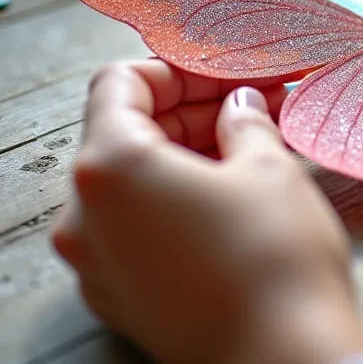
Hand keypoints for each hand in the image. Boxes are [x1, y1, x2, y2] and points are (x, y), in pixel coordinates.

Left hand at [52, 60, 362, 363]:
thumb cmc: (273, 258)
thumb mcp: (267, 166)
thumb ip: (244, 120)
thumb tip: (239, 105)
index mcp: (111, 167)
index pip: (121, 83)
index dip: (177, 70)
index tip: (223, 73)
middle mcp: (86, 216)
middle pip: (126, 130)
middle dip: (192, 110)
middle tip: (252, 103)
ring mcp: (100, 261)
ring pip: (135, 179)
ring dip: (189, 150)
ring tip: (251, 141)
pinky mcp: (123, 294)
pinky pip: (140, 222)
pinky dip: (178, 194)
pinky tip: (233, 189)